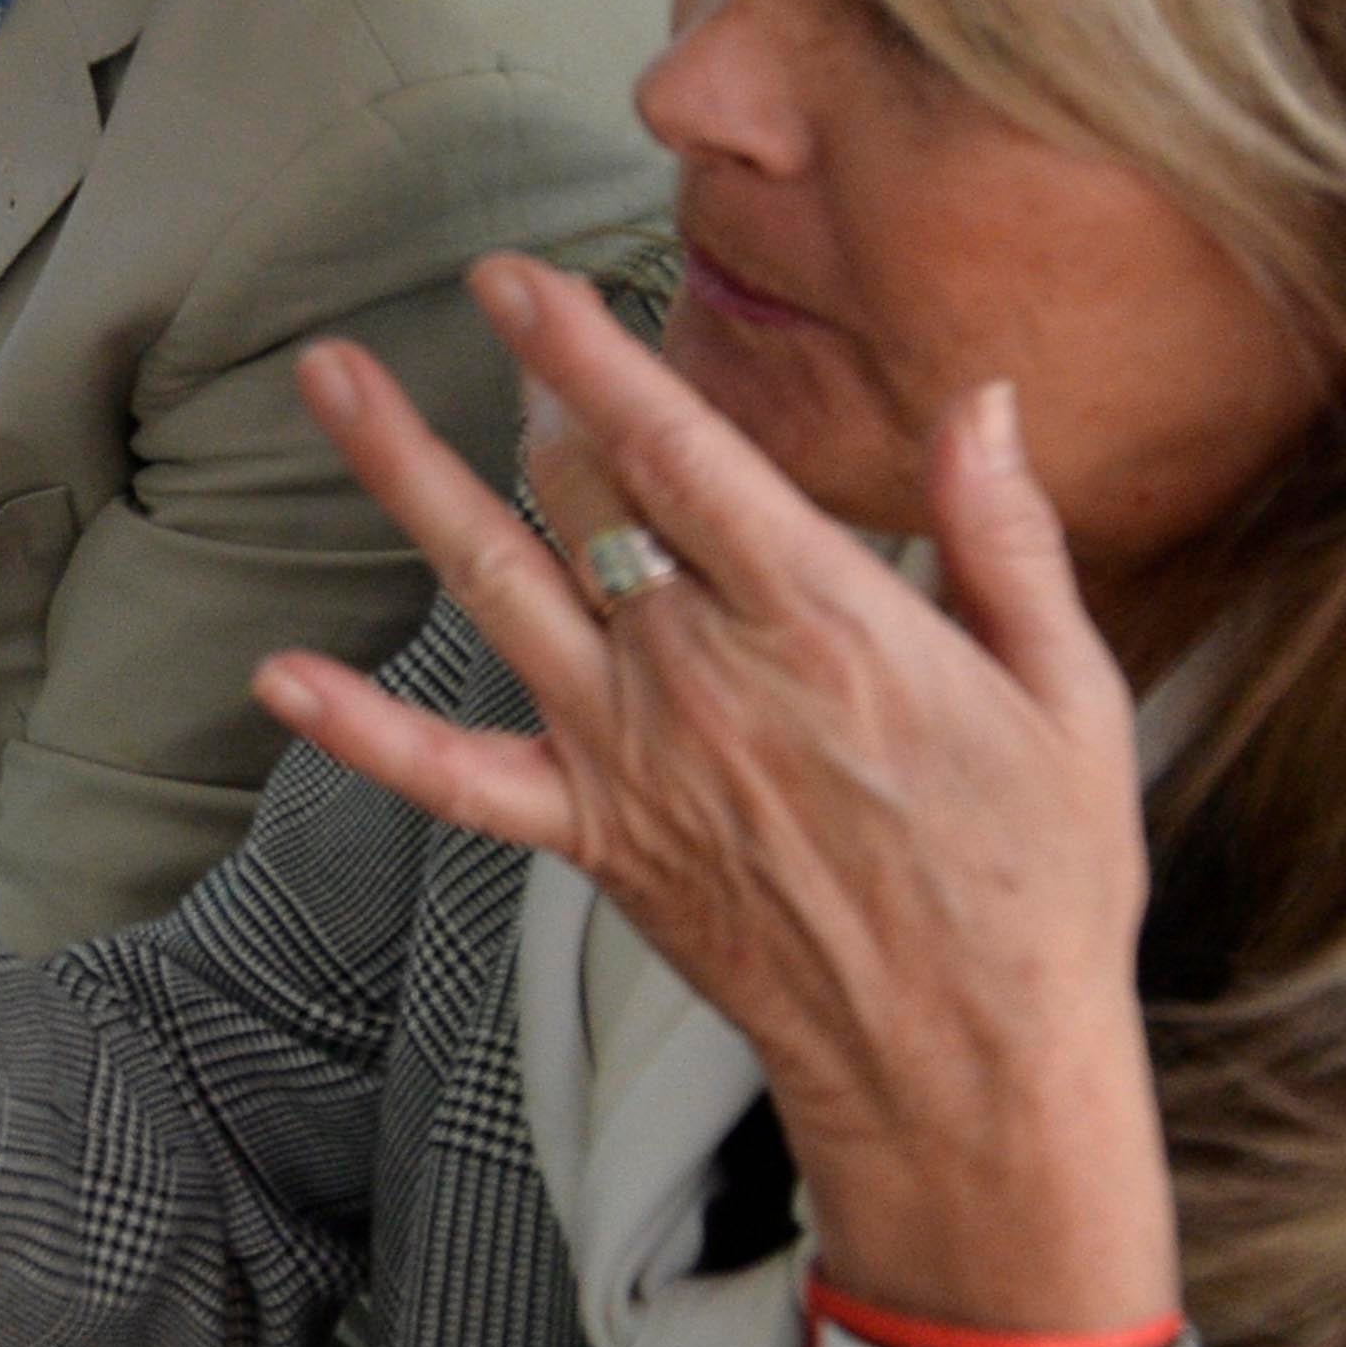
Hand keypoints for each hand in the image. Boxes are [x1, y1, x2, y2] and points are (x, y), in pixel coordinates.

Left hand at [250, 257, 1177, 1340]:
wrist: (971, 1070)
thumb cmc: (1037, 879)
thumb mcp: (1066, 695)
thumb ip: (1006, 536)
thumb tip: (980, 398)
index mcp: (827, 624)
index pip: (682, 452)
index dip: (591, 352)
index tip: (521, 275)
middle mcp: (707, 675)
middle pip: (582, 496)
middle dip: (532, 390)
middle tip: (505, 318)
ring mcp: (636, 756)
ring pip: (494, 586)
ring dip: (404, 476)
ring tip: (331, 380)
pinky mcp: (597, 838)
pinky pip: (455, 780)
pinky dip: (363, 732)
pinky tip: (279, 675)